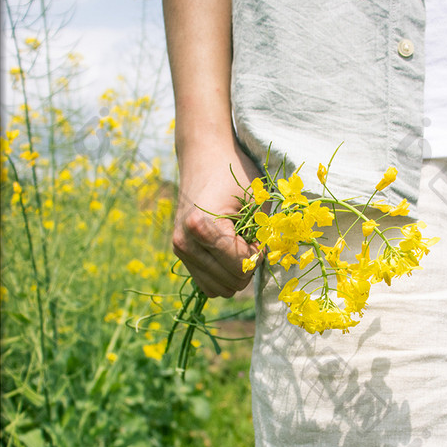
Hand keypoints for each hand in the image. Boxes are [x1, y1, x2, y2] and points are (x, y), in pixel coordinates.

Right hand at [172, 136, 262, 297]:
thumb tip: (266, 265)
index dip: (259, 254)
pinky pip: (209, 286)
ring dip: (236, 274)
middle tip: (250, 239)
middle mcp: (185, 242)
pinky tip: (227, 254)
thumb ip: (264, 235)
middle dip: (248, 265)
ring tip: (238, 245)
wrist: (203, 157)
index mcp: (201, 226)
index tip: (259, 234)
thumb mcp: (256, 201)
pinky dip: (223, 276)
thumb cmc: (234, 176)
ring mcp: (179, 251)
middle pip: (233, 282)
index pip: (241, 266)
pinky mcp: (180, 256)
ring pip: (221, 289)